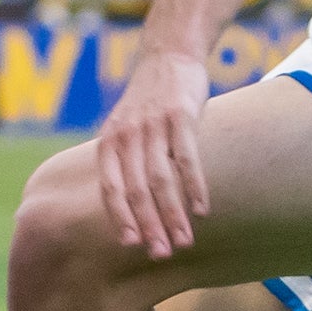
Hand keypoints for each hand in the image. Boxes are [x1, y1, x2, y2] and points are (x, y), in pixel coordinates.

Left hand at [94, 45, 218, 263]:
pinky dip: (195, 187)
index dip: (120, 217)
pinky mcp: (180, 116)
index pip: (110, 188)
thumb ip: (125, 163)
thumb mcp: (125, 130)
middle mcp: (127, 135)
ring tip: (184, 240)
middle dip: (149, 225)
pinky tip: (202, 210)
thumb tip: (129, 207)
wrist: (168, 57)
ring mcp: (153, 126)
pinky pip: (187, 158)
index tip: (131, 245)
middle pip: (136, 190)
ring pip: (161, 180)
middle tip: (161, 254)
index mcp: (109, 142)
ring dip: (173, 214)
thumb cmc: (148, 104)